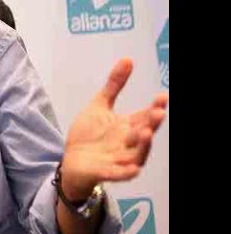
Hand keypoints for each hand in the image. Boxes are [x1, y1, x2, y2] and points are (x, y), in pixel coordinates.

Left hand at [61, 58, 167, 201]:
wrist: (71, 161)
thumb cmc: (89, 135)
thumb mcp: (99, 106)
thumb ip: (114, 85)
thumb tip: (128, 59)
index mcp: (128, 127)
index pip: (145, 116)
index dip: (154, 107)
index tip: (163, 96)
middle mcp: (128, 143)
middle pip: (143, 133)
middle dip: (151, 123)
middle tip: (159, 112)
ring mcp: (118, 159)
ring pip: (136, 154)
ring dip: (143, 146)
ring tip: (147, 133)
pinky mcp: (105, 172)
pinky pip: (119, 174)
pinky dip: (125, 172)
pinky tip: (132, 169)